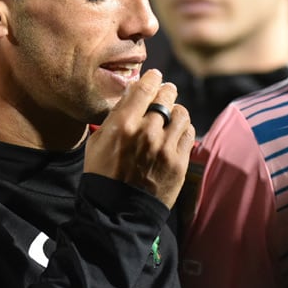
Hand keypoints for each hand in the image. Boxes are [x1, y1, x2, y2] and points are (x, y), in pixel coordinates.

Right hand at [84, 69, 194, 207]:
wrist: (118, 211)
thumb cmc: (103, 174)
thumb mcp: (98, 142)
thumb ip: (116, 117)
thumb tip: (132, 95)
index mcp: (123, 125)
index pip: (144, 88)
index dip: (152, 78)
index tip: (155, 75)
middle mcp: (147, 132)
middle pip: (166, 96)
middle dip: (166, 91)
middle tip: (166, 91)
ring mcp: (166, 147)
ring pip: (182, 113)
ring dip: (177, 111)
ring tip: (171, 115)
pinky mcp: (180, 162)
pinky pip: (189, 133)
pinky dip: (184, 129)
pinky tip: (176, 132)